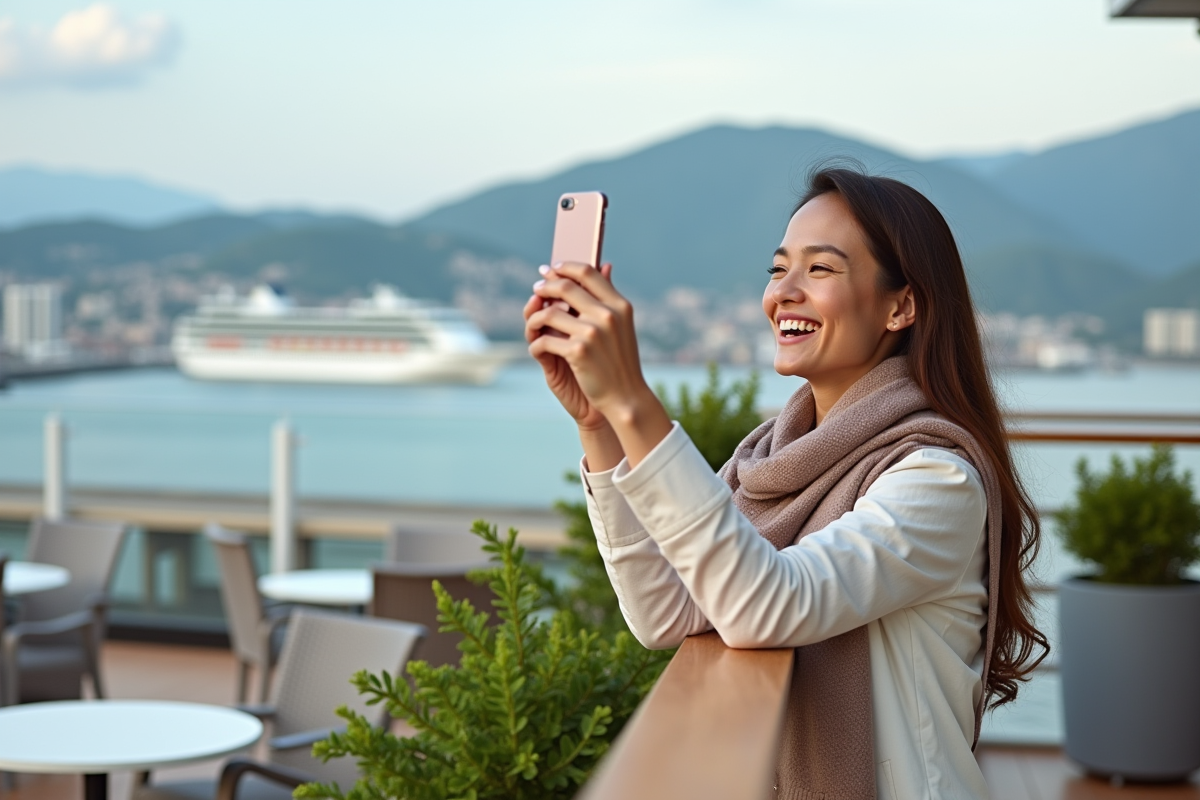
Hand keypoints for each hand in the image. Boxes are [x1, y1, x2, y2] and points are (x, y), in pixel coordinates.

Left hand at [526, 262, 671, 466]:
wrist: (626, 398)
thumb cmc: (621, 361)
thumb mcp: (622, 326)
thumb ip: (609, 298)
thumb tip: (606, 265)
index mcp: (619, 305)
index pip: (588, 272)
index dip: (565, 267)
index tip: (552, 268)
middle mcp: (607, 315)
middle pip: (565, 287)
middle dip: (545, 286)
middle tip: (537, 289)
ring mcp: (592, 333)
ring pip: (548, 314)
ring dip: (535, 319)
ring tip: (533, 324)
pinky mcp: (578, 352)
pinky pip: (544, 340)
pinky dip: (536, 345)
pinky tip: (537, 348)